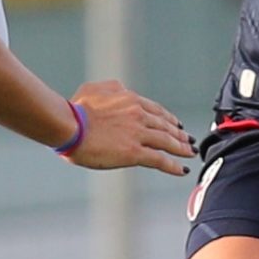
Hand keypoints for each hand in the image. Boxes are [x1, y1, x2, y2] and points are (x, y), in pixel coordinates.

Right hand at [65, 81, 193, 175]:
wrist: (69, 125)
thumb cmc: (75, 108)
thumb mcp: (95, 88)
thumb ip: (112, 88)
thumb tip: (121, 89)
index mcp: (130, 99)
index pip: (156, 110)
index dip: (169, 119)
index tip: (177, 125)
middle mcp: (139, 115)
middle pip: (166, 125)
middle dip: (180, 134)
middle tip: (189, 140)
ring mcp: (138, 134)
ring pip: (167, 142)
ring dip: (181, 148)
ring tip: (190, 153)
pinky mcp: (134, 152)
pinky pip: (160, 159)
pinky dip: (173, 165)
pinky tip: (182, 169)